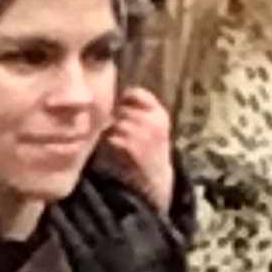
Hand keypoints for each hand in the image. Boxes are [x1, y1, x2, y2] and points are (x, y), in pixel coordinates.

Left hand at [107, 90, 176, 212]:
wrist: (157, 177)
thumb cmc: (151, 148)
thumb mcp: (153, 126)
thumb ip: (139, 110)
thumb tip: (115, 97)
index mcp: (161, 113)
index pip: (138, 94)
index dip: (125, 99)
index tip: (120, 107)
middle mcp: (156, 122)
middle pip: (124, 108)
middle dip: (116, 117)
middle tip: (114, 126)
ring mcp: (146, 135)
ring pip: (118, 123)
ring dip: (112, 130)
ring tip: (114, 137)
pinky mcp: (135, 148)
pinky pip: (114, 137)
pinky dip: (110, 141)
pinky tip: (115, 147)